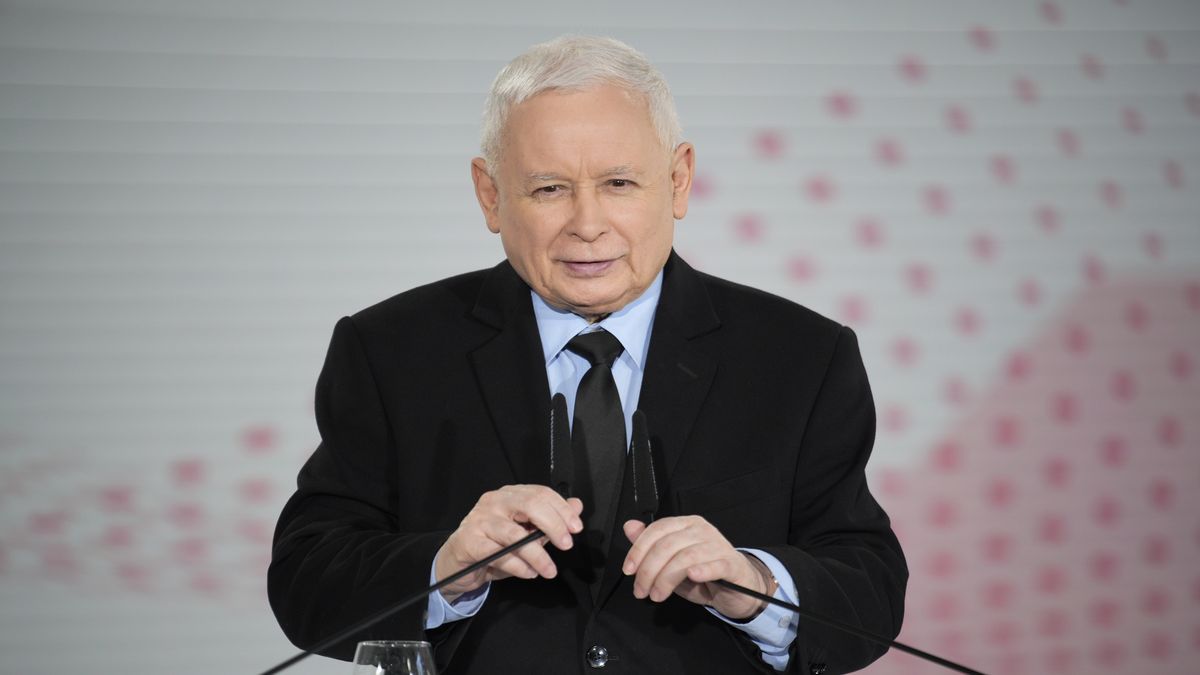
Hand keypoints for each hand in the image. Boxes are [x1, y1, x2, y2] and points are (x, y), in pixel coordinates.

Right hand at [435, 485, 582, 601]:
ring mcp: (479, 520)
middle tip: (567, 545)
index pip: (540, 493)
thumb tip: (576, 505)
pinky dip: (517, 565)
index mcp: (510, 495)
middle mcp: (494, 501)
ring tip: (549, 570)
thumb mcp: (525, 532)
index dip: (561, 509)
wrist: (458, 563)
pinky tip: (529, 573)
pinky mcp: (469, 542)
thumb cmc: (493, 545)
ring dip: (537, 555)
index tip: (576, 528)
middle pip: (530, 505)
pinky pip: (498, 554)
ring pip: (514, 534)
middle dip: (553, 525)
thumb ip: (549, 519)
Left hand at [622, 516, 770, 619]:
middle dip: (648, 570)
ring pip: (686, 557)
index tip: (628, 570)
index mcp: (685, 524)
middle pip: (668, 545)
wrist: (737, 588)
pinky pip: (715, 565)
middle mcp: (701, 530)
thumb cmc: (702, 573)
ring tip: (656, 595)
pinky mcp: (731, 564)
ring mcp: (717, 545)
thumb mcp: (671, 561)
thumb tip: (629, 527)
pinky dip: (702, 570)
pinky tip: (692, 576)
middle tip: (641, 591)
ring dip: (666, 579)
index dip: (639, 549)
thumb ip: (650, 545)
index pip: (658, 530)